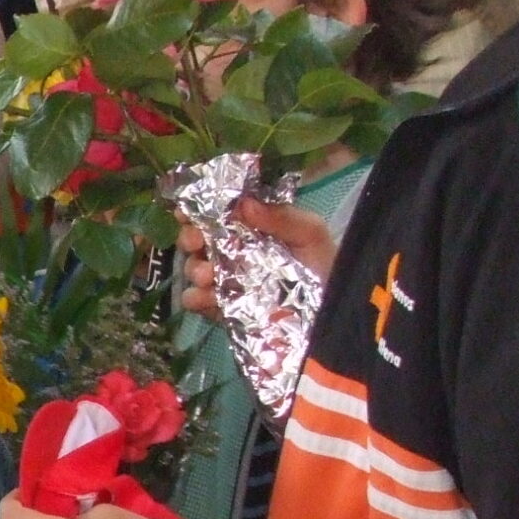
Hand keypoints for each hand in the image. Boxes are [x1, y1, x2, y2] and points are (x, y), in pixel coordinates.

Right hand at [176, 195, 337, 319]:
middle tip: (196, 241)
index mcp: (251, 228)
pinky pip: (195, 301)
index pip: (217, 212)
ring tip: (209, 275)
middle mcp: (232, 251)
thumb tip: (244, 205)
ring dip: (194, 269)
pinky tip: (208, 297)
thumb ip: (282, 217)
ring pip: (192, 268)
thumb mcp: (310, 235)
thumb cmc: (324, 267)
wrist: (331, 313)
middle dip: (190, 237)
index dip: (198, 206)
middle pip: (196, 239)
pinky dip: (195, 297)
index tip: (186, 208)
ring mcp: (224, 281)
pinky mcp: (221, 308)